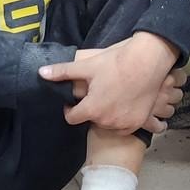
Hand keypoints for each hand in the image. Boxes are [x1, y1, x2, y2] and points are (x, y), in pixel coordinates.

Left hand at [39, 33, 179, 132]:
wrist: (148, 62)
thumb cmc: (117, 63)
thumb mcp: (87, 66)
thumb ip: (62, 72)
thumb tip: (41, 73)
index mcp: (92, 109)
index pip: (72, 118)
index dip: (70, 109)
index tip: (75, 101)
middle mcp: (107, 121)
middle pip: (91, 120)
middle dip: (91, 109)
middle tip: (98, 93)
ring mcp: (124, 124)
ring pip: (107, 124)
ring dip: (106, 115)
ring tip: (112, 97)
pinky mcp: (138, 123)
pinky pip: (123, 127)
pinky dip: (121, 119)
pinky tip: (124, 103)